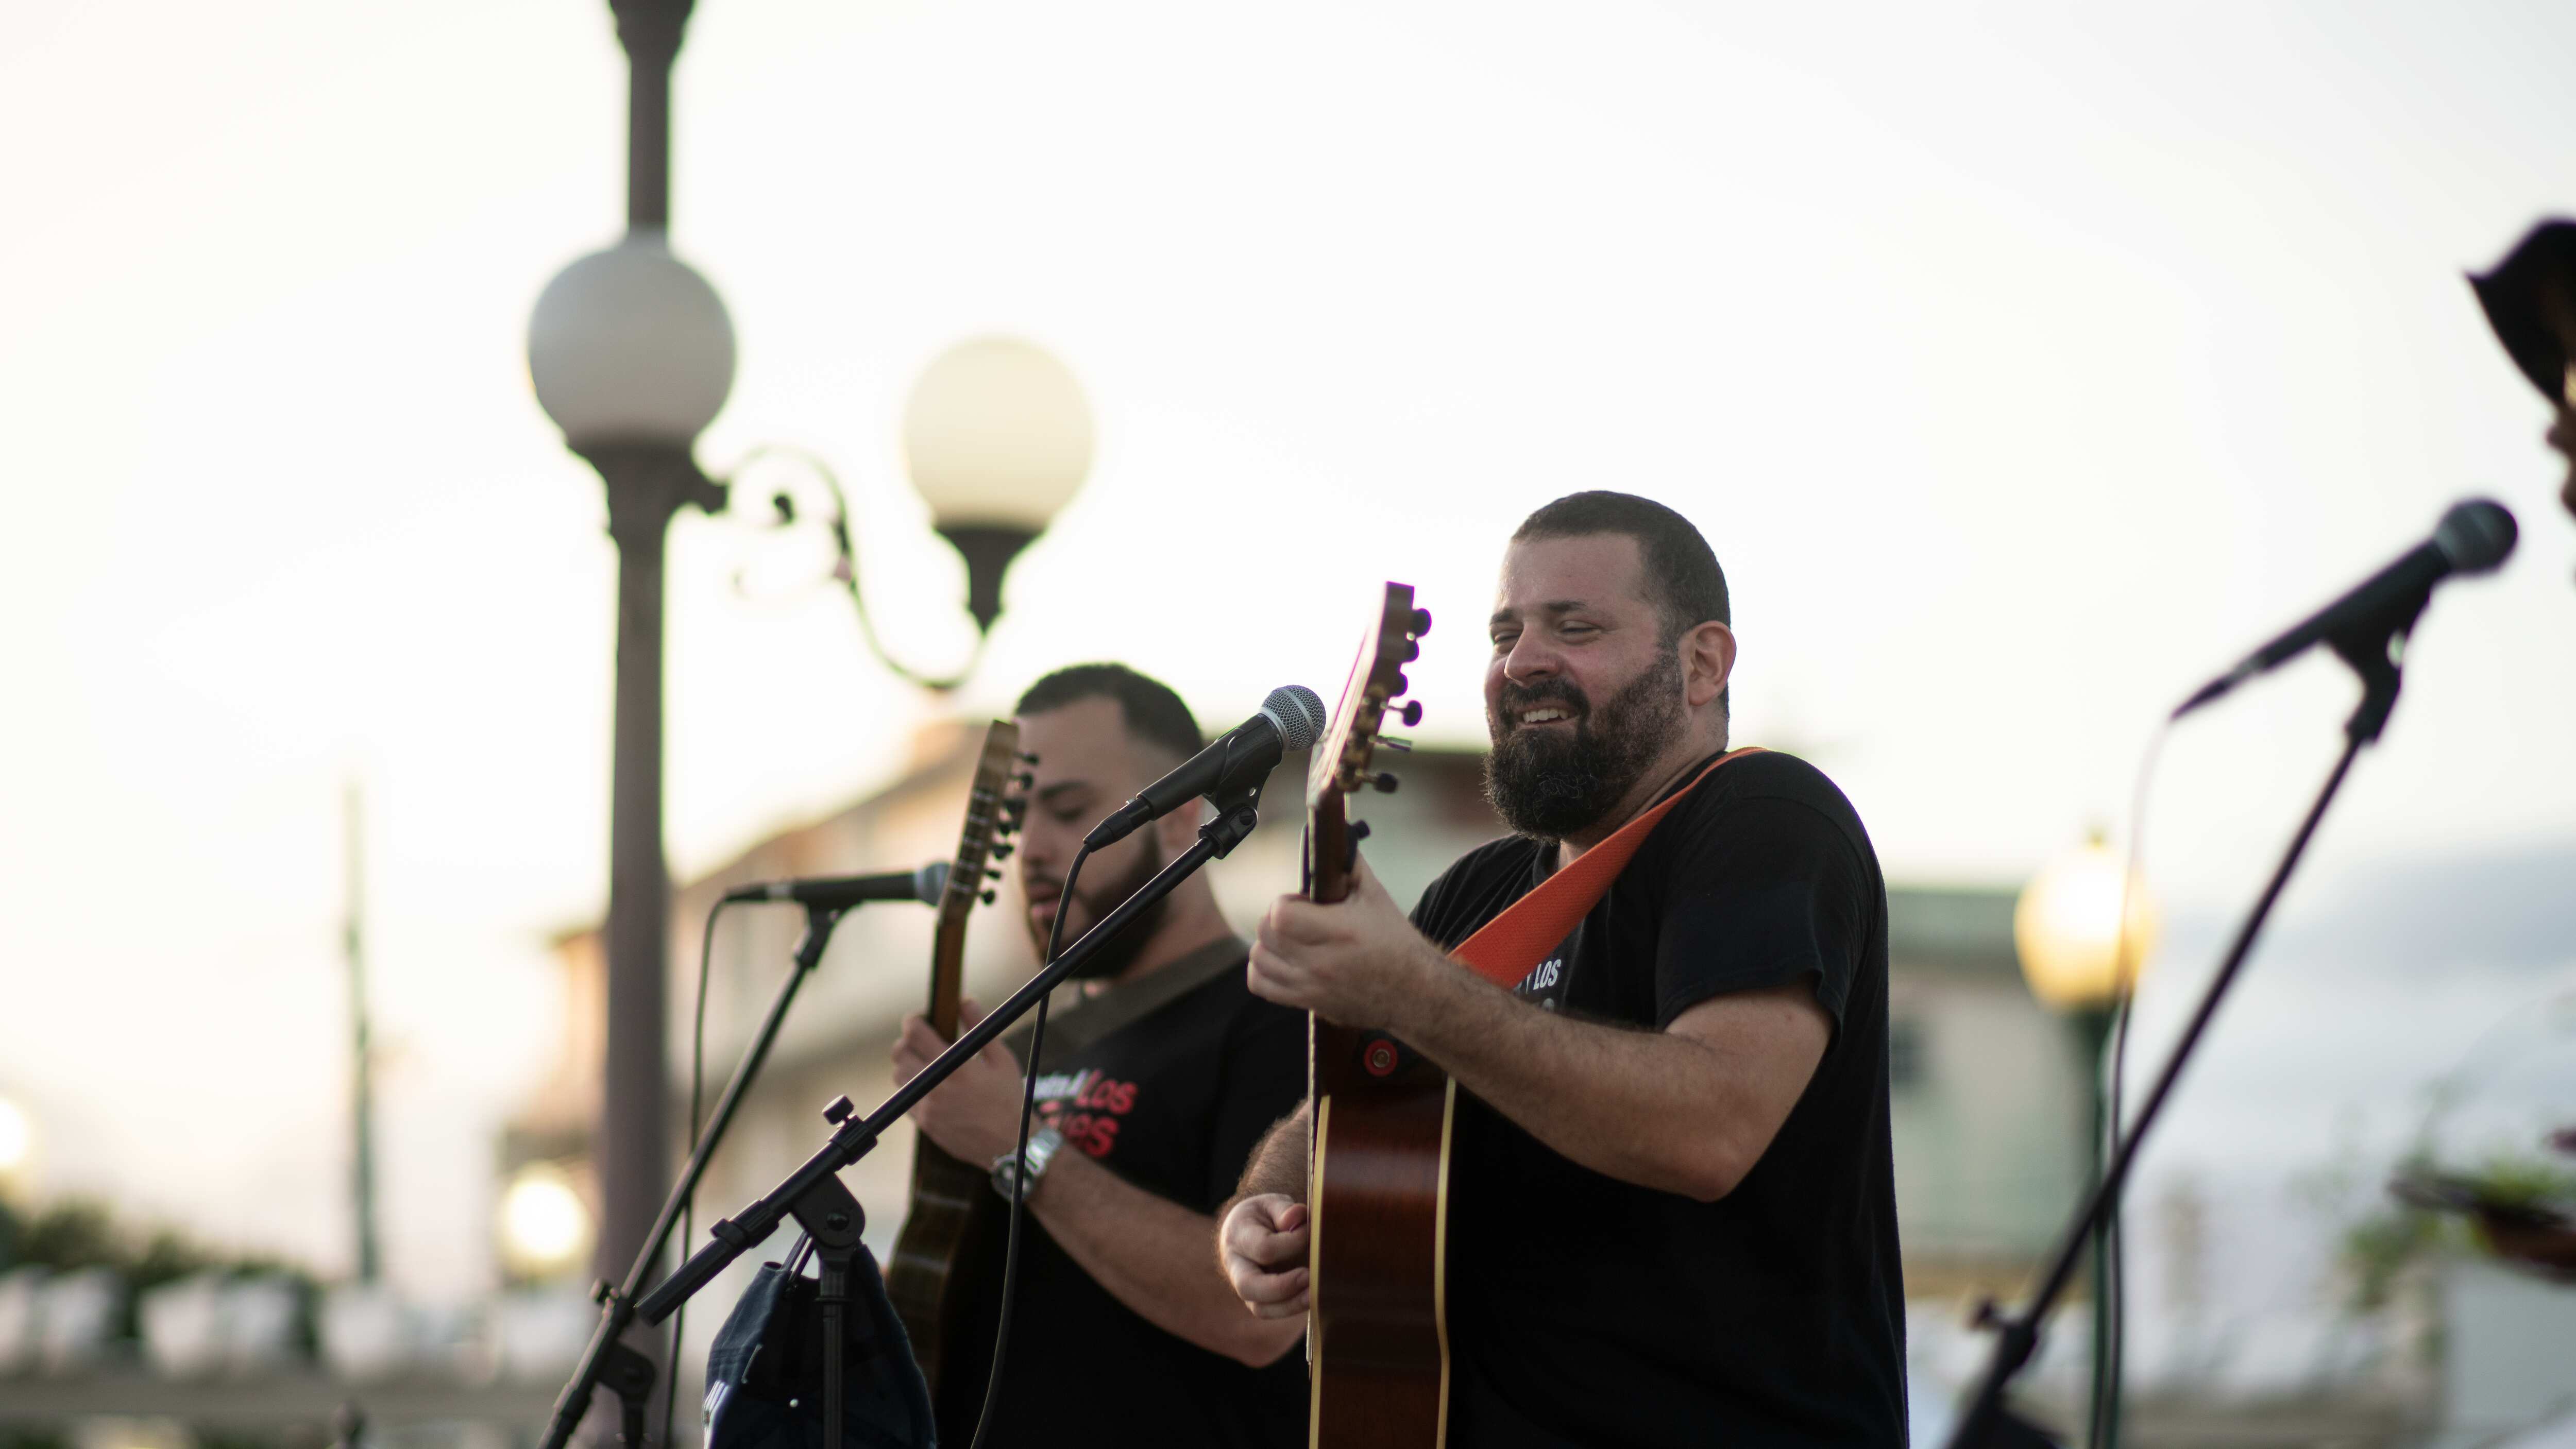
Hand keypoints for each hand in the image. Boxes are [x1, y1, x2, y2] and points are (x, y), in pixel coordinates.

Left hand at [891, 998, 1028, 1165]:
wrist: (1009, 1145)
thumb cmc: (1009, 1099)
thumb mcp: (1002, 1059)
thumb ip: (979, 1027)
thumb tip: (965, 1001)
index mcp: (953, 1067)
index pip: (915, 1033)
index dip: (914, 1020)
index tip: (921, 1018)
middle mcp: (934, 1087)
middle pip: (899, 1053)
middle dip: (908, 1041)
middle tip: (923, 1040)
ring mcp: (926, 1108)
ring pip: (898, 1076)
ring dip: (907, 1064)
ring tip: (927, 1062)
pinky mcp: (925, 1124)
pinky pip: (905, 1099)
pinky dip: (912, 1087)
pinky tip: (931, 1085)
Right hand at [1218, 1194, 1309, 1318]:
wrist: (1247, 1230)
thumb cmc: (1264, 1216)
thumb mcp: (1272, 1203)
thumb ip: (1284, 1209)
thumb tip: (1296, 1219)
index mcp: (1238, 1235)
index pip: (1263, 1248)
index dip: (1291, 1243)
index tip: (1311, 1231)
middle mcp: (1235, 1265)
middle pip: (1248, 1286)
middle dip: (1281, 1287)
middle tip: (1309, 1276)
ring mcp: (1245, 1286)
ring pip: (1260, 1307)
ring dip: (1290, 1305)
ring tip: (1315, 1294)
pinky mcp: (1258, 1299)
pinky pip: (1272, 1312)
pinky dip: (1292, 1308)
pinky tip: (1312, 1298)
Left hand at [1247, 855, 1445, 1031]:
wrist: (1413, 992)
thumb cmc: (1396, 944)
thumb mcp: (1376, 897)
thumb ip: (1350, 864)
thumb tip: (1334, 834)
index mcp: (1340, 932)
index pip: (1281, 915)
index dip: (1286, 903)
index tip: (1301, 902)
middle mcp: (1322, 962)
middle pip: (1266, 934)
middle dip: (1277, 919)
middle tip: (1298, 918)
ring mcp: (1312, 987)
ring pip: (1259, 958)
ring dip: (1269, 943)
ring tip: (1291, 938)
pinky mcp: (1307, 1003)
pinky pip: (1261, 985)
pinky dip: (1263, 969)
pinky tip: (1282, 959)